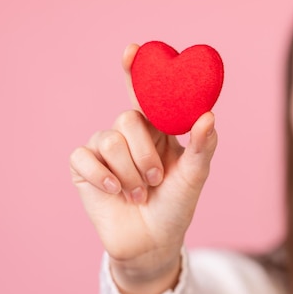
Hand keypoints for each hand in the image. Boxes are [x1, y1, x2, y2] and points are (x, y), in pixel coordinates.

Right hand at [69, 44, 217, 293]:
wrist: (152, 243)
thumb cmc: (176, 207)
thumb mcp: (194, 176)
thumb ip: (201, 146)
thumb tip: (208, 115)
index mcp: (156, 130)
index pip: (143, 94)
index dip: (135, 70)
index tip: (133, 49)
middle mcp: (128, 135)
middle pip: (127, 119)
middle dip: (144, 152)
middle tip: (156, 178)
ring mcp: (104, 151)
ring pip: (108, 139)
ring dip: (128, 172)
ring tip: (140, 193)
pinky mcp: (83, 169)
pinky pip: (84, 157)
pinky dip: (102, 175)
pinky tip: (115, 192)